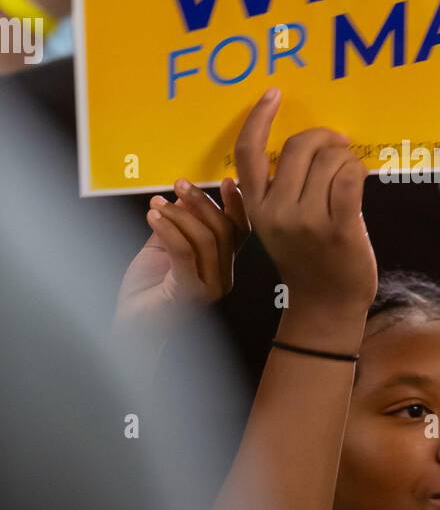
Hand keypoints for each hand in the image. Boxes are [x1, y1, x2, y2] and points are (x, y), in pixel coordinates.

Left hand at [115, 177, 248, 337]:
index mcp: (222, 267)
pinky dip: (169, 229)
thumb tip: (185, 197)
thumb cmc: (146, 291)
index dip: (236, 206)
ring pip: (205, 239)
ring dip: (179, 215)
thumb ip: (178, 225)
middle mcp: (223, 279)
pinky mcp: (188, 293)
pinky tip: (152, 216)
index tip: (226, 181)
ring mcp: (209, 289)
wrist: (129, 328)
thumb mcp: (165, 248)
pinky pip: (184, 252)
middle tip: (179, 184)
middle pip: (224, 231)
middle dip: (202, 202)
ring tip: (156, 203)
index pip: (240, 232)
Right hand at [234, 89, 376, 313]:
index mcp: (256, 207)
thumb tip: (262, 159)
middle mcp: (276, 211)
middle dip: (325, 138)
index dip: (258, 117)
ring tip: (350, 172)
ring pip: (330, 159)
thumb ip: (268, 193)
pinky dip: (359, 170)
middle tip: (339, 146)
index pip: (247, 152)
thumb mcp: (273, 227)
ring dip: (346, 158)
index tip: (273, 94)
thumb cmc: (306, 259)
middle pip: (299, 146)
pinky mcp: (339, 228)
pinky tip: (361, 178)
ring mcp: (307, 220)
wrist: (326, 305)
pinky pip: (351, 177)